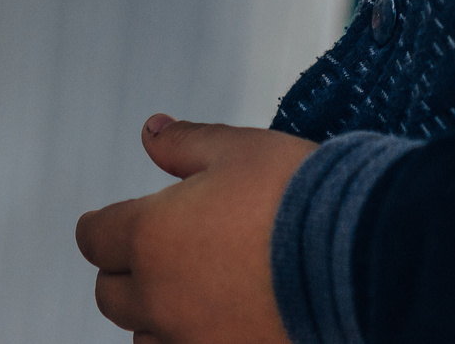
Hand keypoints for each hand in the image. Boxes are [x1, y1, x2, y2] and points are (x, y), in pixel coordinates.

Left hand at [75, 116, 313, 343]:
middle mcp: (160, 297)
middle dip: (124, 271)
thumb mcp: (239, 149)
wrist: (360, 256)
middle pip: (110, 296)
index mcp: (150, 236)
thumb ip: (185, 143)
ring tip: (191, 292)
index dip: (102, 225)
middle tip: (154, 253)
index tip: (109, 221)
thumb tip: (151, 131)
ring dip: (156, 316)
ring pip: (145, 338)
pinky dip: (190, 341)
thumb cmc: (298, 196)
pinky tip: (217, 320)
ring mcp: (192, 340)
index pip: (94, 238)